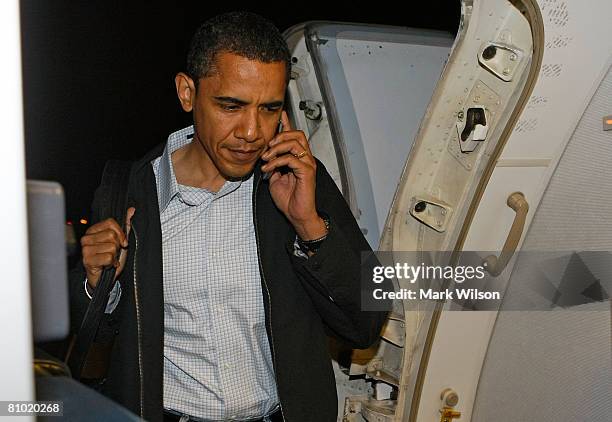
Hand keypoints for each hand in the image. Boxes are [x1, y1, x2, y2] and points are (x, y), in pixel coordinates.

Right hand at [81, 207, 135, 287]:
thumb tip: (131, 210)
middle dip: (117, 246)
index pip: (111, 222)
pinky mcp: (87, 260)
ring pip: (111, 247)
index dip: (121, 233)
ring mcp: (85, 249)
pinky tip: (107, 265)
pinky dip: (111, 263)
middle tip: (113, 253)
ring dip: (114, 256)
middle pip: (112, 235)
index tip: (122, 242)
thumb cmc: (110, 258)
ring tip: (109, 259)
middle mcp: (87, 238)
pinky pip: (108, 257)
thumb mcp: (120, 240)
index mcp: (93, 230)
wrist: (104, 277)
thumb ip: (125, 224)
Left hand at [261, 111, 326, 239]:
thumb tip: (266, 156)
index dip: (287, 124)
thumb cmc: (289, 200)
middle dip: (280, 136)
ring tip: (266, 158)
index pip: (294, 136)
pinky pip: (290, 158)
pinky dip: (276, 161)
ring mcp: (307, 164)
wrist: (296, 214)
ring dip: (276, 148)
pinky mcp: (306, 172)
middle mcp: (305, 159)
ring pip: (294, 142)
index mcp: (298, 159)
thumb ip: (273, 165)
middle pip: (297, 134)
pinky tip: (268, 169)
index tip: (280, 115)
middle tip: (267, 146)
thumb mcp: (274, 179)